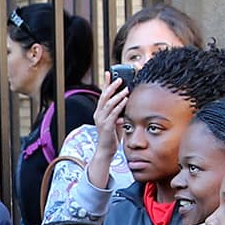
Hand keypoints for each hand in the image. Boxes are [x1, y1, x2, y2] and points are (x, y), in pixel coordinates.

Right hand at [87, 74, 128, 188]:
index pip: (102, 94)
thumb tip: (126, 102)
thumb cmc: (112, 136)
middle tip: (120, 79)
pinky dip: (119, 106)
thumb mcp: (115, 120)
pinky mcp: (107, 127)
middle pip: (104, 97)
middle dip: (112, 86)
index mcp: (99, 112)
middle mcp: (98, 114)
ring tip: (126, 89)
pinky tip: (126, 101)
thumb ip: (118, 111)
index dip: (105, 83)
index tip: (109, 72)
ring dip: (118, 95)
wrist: (106, 151)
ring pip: (108, 104)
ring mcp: (101, 121)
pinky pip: (113, 114)